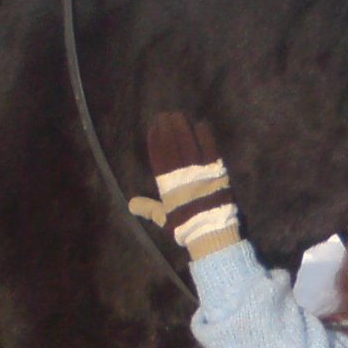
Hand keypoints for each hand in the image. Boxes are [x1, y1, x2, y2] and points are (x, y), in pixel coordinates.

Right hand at [131, 112, 240, 259]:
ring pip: (189, 145)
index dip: (156, 141)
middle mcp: (182, 175)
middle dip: (168, 129)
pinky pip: (210, 150)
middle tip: (165, 115)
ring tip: (178, 115)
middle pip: (174, 147)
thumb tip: (131, 204)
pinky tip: (200, 124)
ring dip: (183, 128)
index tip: (154, 127)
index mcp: (168, 185)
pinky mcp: (216, 172)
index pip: (160, 158)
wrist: (211, 232)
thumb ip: (149, 208)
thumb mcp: (164, 218)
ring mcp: (200, 172)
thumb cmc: (186, 226)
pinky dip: (205, 137)